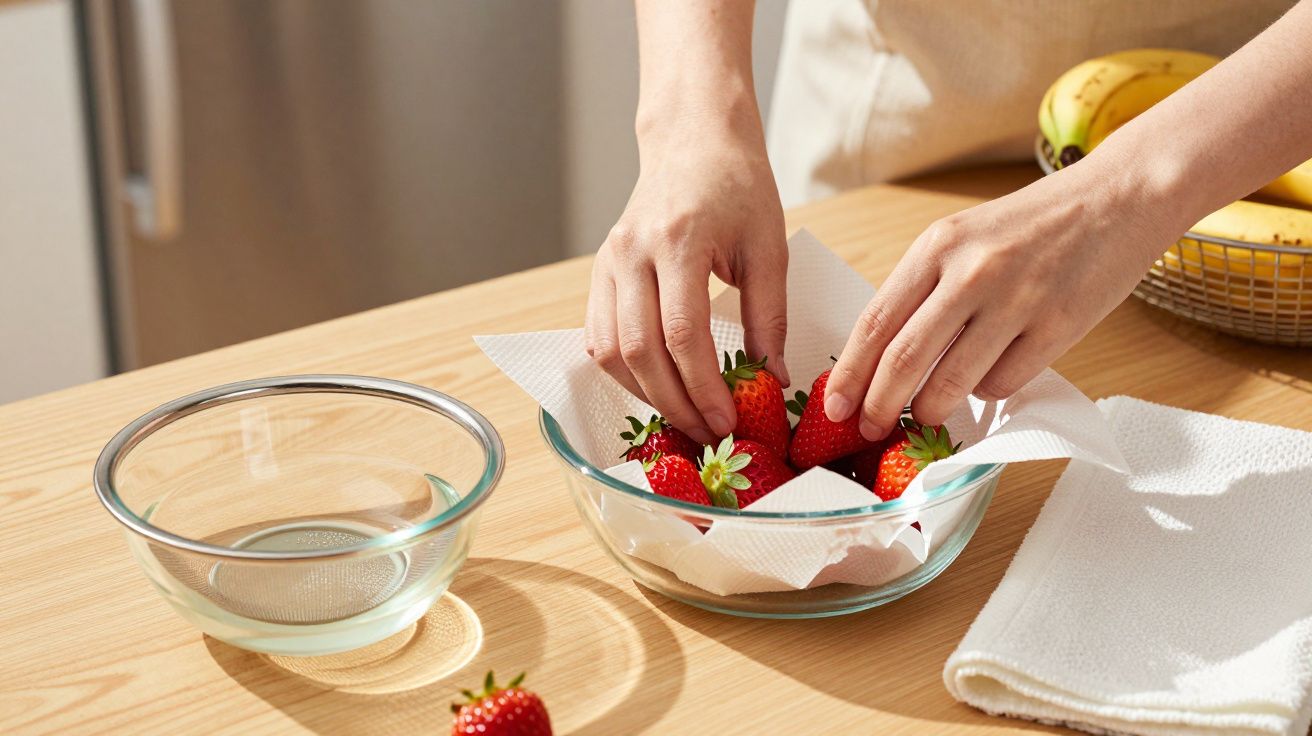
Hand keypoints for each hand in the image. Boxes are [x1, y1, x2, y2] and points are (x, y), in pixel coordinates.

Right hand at [585, 126, 788, 444]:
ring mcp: (609, 262)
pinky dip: (624, 372)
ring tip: (686, 416)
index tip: (728, 421)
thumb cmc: (738, 186)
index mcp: (678, 240)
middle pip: (640, 351)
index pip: (681, 333)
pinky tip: (656, 387)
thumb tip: (770, 378)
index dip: (702, 387)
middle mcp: (632, 252)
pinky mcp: (600, 271)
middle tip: (710, 433)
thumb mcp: (768, 246)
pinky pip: (598, 337)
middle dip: (675, 403)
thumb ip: (768, 314)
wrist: (692, 140)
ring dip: (646, 394)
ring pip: (611, 351)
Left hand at [823, 163, 1182, 439]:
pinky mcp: (1060, 325)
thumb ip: (925, 287)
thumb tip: (882, 355)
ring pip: (952, 382)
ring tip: (921, 417)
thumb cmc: (1034, 223)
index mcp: (938, 246)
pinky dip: (985, 393)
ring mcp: (1018, 299)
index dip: (849, 372)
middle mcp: (972, 271)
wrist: (1119, 197)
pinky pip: (1003, 382)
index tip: (833, 405)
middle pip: (904, 359)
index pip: (875, 322)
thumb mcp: (964, 237)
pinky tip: (986, 381)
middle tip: (867, 428)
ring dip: (928, 410)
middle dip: (878, 405)